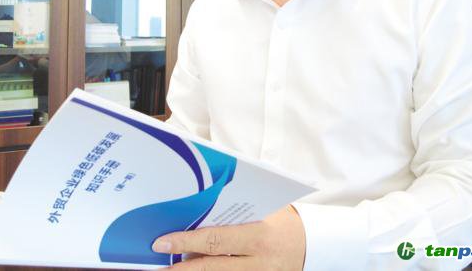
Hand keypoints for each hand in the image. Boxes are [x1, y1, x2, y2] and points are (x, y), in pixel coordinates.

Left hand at [152, 205, 305, 269]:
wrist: (315, 246)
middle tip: (157, 265)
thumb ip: (236, 209)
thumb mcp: (266, 210)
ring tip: (170, 268)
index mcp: (259, 236)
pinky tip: (192, 269)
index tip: (160, 242)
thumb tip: (198, 206)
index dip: (186, 241)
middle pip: (212, 268)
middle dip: (182, 268)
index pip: (215, 240)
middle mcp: (258, 263)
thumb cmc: (285, 221)